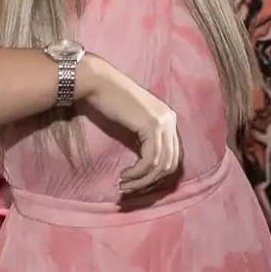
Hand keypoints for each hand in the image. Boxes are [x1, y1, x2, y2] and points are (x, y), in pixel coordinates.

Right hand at [81, 53, 181, 196]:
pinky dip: (138, 173)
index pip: (172, 156)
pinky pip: (150, 160)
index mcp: (168, 119)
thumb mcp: (133, 124)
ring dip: (142, 181)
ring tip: (124, 186)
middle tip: (129, 189)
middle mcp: (171, 120)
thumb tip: (148, 167)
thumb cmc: (109, 102)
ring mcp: (164, 122)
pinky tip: (124, 175)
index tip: (137, 183)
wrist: (98, 83)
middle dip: (150, 182)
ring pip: (161, 165)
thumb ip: (145, 139)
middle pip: (170, 163)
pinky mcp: (152, 125)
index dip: (156, 175)